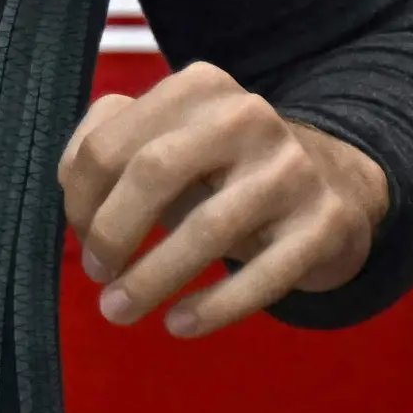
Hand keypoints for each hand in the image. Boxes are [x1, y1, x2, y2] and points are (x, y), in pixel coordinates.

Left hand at [58, 65, 390, 337]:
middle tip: (98, 275)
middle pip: (156, 172)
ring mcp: (292, 169)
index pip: (112, 142)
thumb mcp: (170, 141)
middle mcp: (248, 116)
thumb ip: (109, 146)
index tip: (79, 235)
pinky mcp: (327, 222)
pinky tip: (179, 325)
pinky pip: (264, 274)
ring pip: (209, 229)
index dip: (82, 198)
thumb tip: (72, 186)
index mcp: (198, 87)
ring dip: (152, 279)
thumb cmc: (226, 170)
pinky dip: (214, 307)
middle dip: (112, 233)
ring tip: (119, 311)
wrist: (339, 185)